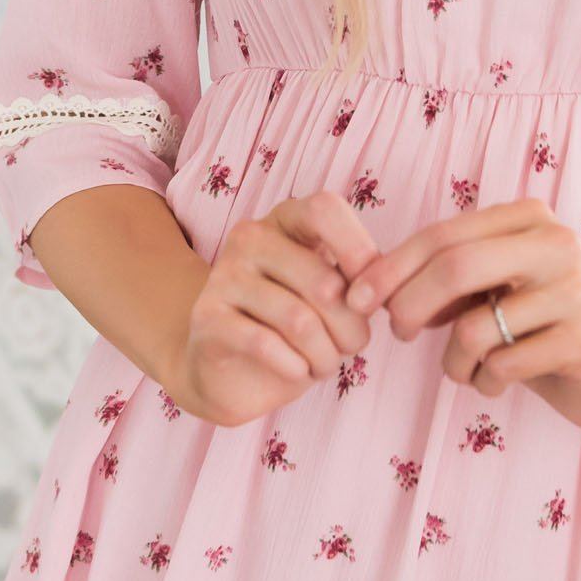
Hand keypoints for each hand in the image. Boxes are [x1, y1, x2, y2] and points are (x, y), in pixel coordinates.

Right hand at [169, 190, 381, 426]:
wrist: (228, 371)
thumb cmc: (292, 328)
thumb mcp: (330, 297)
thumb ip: (353, 282)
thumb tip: (373, 291)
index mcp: (285, 219)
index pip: (325, 209)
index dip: (358, 250)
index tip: (371, 295)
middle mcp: (250, 237)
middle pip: (323, 281)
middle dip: (350, 327)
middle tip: (351, 347)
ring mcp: (224, 275)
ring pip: (298, 319)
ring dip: (324, 355)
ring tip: (324, 364)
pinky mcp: (206, 317)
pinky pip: (265, 344)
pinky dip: (294, 366)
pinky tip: (297, 370)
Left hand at [343, 196, 580, 432]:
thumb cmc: (537, 322)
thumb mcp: (491, 287)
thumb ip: (444, 276)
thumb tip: (367, 284)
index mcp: (528, 217)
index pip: (443, 234)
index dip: (392, 266)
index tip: (355, 297)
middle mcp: (554, 243)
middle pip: (456, 267)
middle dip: (409, 304)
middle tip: (397, 333)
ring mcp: (573, 290)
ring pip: (475, 327)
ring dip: (453, 360)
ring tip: (466, 367)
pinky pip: (502, 365)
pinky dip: (485, 381)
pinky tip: (500, 380)